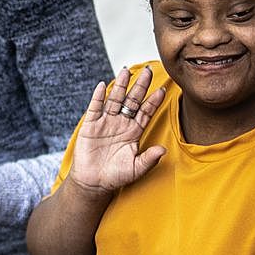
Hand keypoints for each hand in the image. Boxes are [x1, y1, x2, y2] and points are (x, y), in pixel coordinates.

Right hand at [67, 67, 167, 195]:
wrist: (93, 183)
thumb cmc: (116, 176)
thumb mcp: (136, 169)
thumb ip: (149, 159)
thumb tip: (163, 150)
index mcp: (134, 132)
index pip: (146, 112)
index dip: (153, 101)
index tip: (162, 90)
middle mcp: (121, 124)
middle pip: (132, 100)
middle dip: (140, 86)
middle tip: (148, 71)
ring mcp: (106, 123)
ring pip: (115, 100)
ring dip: (121, 86)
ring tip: (126, 71)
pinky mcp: (91, 126)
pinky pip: (95, 108)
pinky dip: (98, 97)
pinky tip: (102, 86)